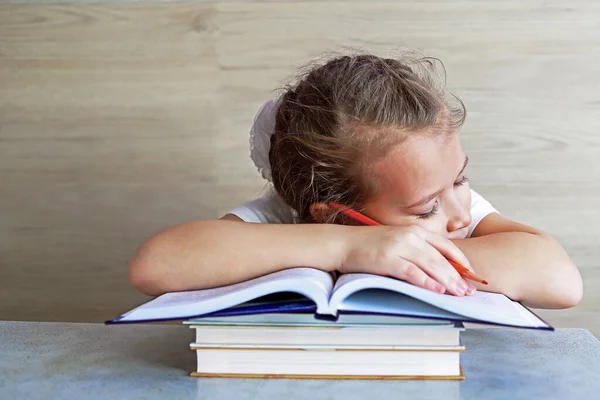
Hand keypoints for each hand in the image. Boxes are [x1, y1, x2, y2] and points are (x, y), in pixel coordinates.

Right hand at [340, 225, 475, 295]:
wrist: (341, 243)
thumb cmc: (367, 245)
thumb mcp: (395, 241)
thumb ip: (414, 250)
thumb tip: (435, 267)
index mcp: (413, 231)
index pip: (445, 245)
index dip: (462, 260)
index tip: (472, 274)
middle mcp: (409, 236)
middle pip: (441, 257)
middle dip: (458, 276)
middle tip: (469, 291)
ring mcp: (398, 247)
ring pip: (431, 265)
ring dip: (448, 281)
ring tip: (459, 293)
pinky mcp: (386, 259)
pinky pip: (411, 272)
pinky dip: (426, 282)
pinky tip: (436, 290)